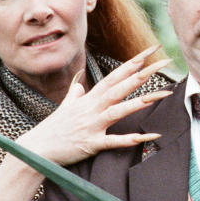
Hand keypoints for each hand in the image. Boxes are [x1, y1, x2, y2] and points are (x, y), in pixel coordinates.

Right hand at [16, 45, 171, 165]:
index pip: (114, 76)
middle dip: (143, 74)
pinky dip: (132, 139)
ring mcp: (92, 125)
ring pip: (119, 110)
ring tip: (162, 94)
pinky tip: (150, 136)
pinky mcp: (91, 143)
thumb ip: (74, 94)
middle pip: (120, 87)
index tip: (150, 51)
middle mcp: (92, 108)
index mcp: (89, 98)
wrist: (35, 149)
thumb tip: (79, 82)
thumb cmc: (52, 129)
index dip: (133, 63)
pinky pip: (115, 141)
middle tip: (163, 61)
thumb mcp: (64, 107)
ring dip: (140, 102)